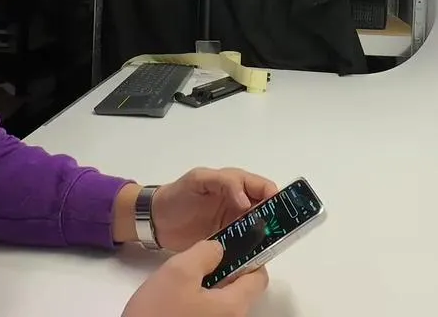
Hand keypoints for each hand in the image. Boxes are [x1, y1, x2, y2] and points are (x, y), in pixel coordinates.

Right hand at [122, 240, 268, 316]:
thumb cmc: (159, 313)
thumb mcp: (179, 271)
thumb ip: (205, 253)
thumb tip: (219, 250)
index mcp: (234, 306)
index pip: (259, 278)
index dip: (249, 257)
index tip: (231, 246)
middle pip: (239, 290)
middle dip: (224, 271)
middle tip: (199, 260)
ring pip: (220, 302)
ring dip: (207, 287)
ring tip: (183, 279)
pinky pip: (207, 313)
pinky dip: (198, 301)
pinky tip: (176, 299)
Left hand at [152, 168, 279, 251]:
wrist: (157, 221)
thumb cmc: (178, 195)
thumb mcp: (199, 179)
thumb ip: (224, 183)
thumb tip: (246, 200)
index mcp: (236, 184)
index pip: (263, 188)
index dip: (274, 197)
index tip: (280, 211)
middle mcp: (240, 204)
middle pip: (266, 210)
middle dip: (276, 219)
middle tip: (280, 232)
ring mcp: (234, 225)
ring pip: (259, 230)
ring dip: (265, 237)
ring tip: (269, 246)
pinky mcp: (227, 243)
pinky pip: (245, 246)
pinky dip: (252, 251)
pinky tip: (255, 258)